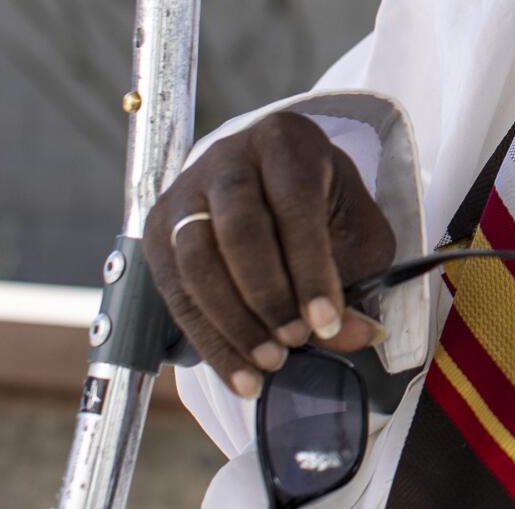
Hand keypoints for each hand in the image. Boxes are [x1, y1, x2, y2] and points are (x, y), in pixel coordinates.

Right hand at [143, 111, 395, 399]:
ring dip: (234, 324)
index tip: (325, 322)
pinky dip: (209, 340)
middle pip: (239, 231)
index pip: (294, 206)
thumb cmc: (321, 204)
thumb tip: (355, 335)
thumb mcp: (355, 230)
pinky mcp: (159, 229)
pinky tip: (239, 371)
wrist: (269, 179)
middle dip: (268, 296)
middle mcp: (227, 158)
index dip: (309, 269)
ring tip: (270, 362)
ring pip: (197, 262)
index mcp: (285, 142)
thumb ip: (356, 279)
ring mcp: (185, 192)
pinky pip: (175, 292)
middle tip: (296, 343)